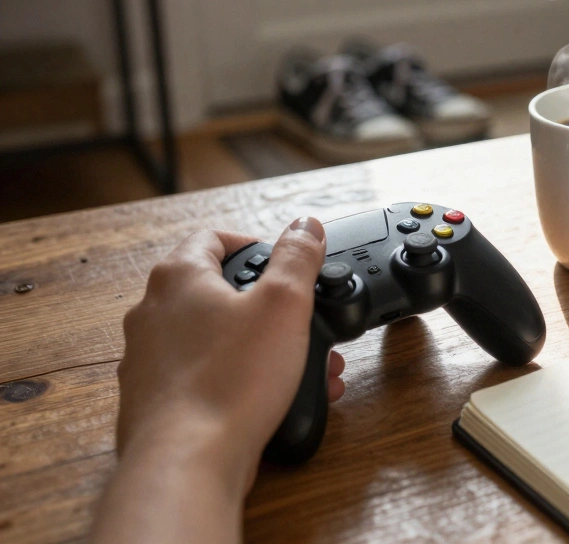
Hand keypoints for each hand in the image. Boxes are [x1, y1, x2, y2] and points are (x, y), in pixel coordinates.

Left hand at [95, 219, 345, 542]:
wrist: (189, 461)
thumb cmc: (230, 381)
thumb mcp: (284, 304)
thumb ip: (297, 257)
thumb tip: (304, 226)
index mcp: (177, 278)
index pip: (214, 238)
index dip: (254, 244)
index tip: (282, 262)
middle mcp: (152, 313)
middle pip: (215, 291)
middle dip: (266, 306)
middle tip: (299, 321)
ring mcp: (147, 359)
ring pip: (212, 338)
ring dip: (258, 345)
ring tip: (299, 367)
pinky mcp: (154, 400)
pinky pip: (202, 376)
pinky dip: (237, 379)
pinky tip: (271, 397)